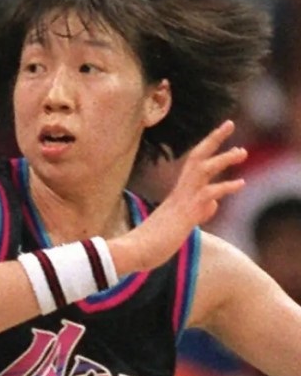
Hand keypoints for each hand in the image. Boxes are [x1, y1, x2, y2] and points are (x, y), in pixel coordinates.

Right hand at [116, 121, 245, 272]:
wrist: (132, 251)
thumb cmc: (148, 245)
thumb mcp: (178, 226)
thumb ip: (198, 213)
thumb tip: (213, 206)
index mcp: (175, 196)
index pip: (192, 166)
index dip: (206, 149)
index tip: (220, 137)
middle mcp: (178, 194)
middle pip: (196, 157)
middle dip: (213, 140)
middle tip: (229, 124)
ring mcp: (182, 201)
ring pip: (204, 170)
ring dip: (223, 159)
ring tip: (243, 151)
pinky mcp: (186, 213)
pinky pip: (208, 194)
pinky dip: (225, 187)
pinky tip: (240, 184)